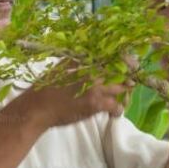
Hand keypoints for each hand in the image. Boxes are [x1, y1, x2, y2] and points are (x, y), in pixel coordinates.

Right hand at [14, 58, 133, 129]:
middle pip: (119, 69)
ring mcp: (94, 85)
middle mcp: (91, 69)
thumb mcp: (61, 68)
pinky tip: (114, 113)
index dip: (124, 59)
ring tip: (123, 97)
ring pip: (120, 87)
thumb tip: (88, 58)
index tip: (130, 63)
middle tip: (131, 83)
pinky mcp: (95, 102)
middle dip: (128, 76)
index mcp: (83, 59)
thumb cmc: (45, 89)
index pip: (110, 54)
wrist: (37, 108)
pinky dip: (117, 110)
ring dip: (124, 93)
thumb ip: (76, 62)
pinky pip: (115, 105)